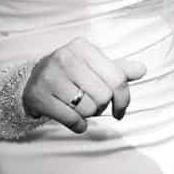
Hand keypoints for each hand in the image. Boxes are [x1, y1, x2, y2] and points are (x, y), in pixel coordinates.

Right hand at [22, 38, 144, 131]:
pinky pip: (72, 120)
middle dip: (101, 106)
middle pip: (103, 96)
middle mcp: (65, 57)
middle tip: (91, 104)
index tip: (120, 110)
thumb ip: (118, 69)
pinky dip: (78, 125)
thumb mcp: (94, 67)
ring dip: (88, 115)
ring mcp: (50, 76)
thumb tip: (142, 69)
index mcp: (82, 48)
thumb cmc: (71, 74)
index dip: (124, 99)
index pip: (117, 78)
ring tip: (78, 107)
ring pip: (88, 109)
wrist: (32, 81)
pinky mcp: (39, 96)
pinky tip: (73, 119)